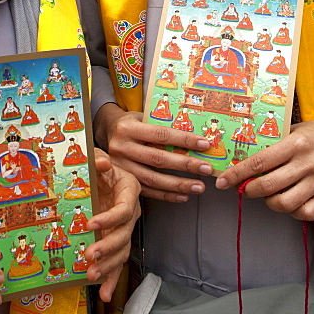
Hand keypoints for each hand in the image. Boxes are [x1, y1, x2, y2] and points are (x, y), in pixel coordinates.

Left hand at [85, 150, 140, 301]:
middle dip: (108, 248)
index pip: (125, 209)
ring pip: (122, 251)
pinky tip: (104, 293)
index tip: (90, 224)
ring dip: (109, 266)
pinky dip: (112, 278)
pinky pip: (117, 262)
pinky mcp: (115, 240)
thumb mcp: (96, 156)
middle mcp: (130, 211)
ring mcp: (124, 228)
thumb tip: (102, 163)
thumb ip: (97, 158)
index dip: (110, 218)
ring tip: (93, 275)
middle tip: (90, 256)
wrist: (100, 172)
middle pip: (124, 234)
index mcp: (129, 190)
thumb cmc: (98, 164)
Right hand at [94, 103, 213, 201]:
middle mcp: (122, 147)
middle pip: (158, 159)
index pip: (161, 135)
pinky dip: (166, 195)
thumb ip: (162, 125)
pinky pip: (147, 191)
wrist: (106, 132)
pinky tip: (182, 196)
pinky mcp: (123, 180)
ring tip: (198, 186)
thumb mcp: (141, 117)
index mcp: (128, 128)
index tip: (204, 144)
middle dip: (186, 165)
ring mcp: (121, 166)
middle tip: (206, 168)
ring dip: (179, 184)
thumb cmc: (130, 123)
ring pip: (153, 178)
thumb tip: (195, 133)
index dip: (184, 140)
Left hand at [215, 114, 313, 220]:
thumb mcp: (293, 130)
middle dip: (249, 190)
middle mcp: (307, 163)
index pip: (259, 162)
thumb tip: (241, 157)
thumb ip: (272, 144)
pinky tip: (288, 202)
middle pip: (269, 186)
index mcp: (295, 144)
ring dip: (269, 202)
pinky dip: (292, 211)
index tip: (223, 181)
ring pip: (285, 203)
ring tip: (268, 194)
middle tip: (244, 188)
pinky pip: (305, 213)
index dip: (237, 174)